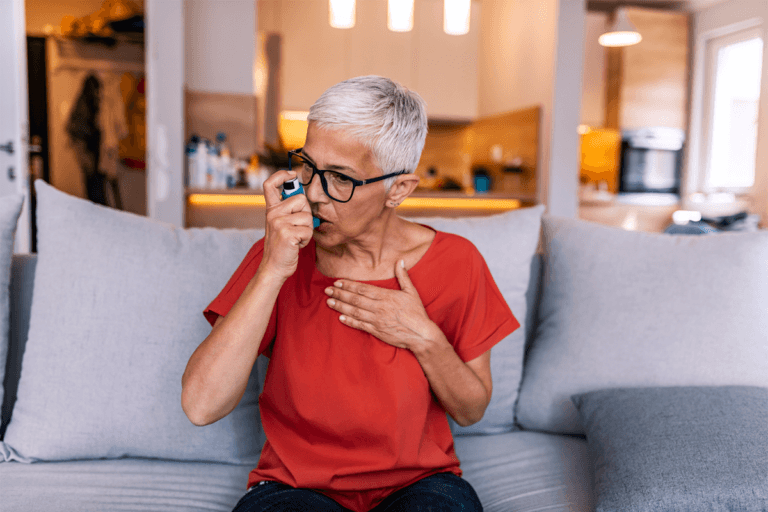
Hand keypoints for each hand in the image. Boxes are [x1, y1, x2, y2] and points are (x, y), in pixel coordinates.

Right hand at [261, 170, 313, 280]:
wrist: (274, 268)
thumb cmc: (282, 247)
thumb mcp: (280, 224)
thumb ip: (288, 210)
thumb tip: (303, 196)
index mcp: (271, 210)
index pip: (270, 184)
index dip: (281, 175)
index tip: (292, 174)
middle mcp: (272, 214)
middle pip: (301, 199)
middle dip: (306, 214)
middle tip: (297, 228)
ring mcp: (279, 223)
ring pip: (308, 216)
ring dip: (307, 229)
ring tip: (296, 238)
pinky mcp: (287, 233)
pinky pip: (308, 230)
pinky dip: (307, 240)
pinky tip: (297, 245)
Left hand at [324, 259, 440, 350]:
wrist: (421, 334)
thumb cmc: (416, 313)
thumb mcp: (411, 292)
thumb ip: (403, 276)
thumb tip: (400, 261)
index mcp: (386, 296)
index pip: (363, 289)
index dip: (349, 285)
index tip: (337, 281)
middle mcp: (379, 307)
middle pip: (355, 299)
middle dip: (340, 293)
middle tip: (327, 290)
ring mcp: (376, 320)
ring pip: (354, 311)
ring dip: (340, 306)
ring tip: (329, 301)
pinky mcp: (376, 331)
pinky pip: (360, 325)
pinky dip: (349, 321)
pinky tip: (340, 317)